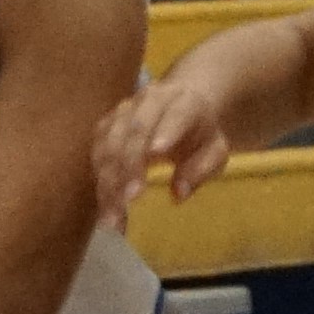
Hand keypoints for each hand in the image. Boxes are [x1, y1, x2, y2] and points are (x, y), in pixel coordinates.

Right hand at [94, 74, 235, 219]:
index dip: (166, 131)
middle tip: (130, 199)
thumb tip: (179, 193)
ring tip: (114, 213)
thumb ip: (202, 169)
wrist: (181, 106)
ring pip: (110, 141)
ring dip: (110, 178)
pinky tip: (106, 206)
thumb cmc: (201, 135)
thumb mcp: (215, 151)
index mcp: (185, 102)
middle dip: (130, 165)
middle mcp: (150, 100)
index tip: (157, 152)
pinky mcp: (106, 125)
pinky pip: (97, 151)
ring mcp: (124, 111)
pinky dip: (100, 181)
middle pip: (136, 129)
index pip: (176, 114)